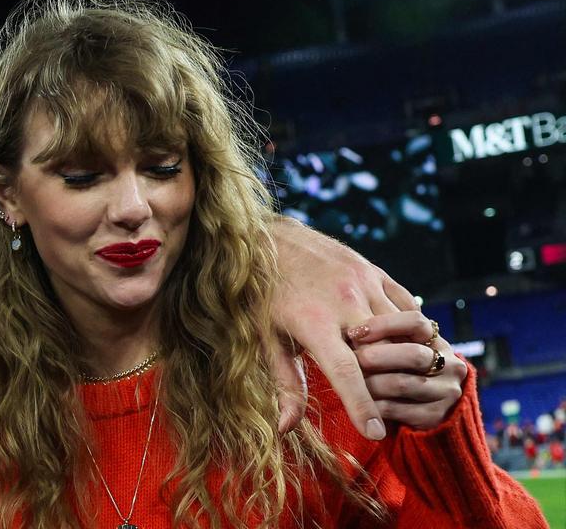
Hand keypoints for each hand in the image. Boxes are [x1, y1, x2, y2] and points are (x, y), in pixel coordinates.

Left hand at [269, 217, 415, 439]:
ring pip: (402, 329)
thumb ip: (285, 383)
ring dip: (403, 355)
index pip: (346, 373)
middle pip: (383, 353)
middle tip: (382, 400)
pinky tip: (403, 343)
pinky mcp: (375, 271)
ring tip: (395, 373)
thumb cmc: (263, 294)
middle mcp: (345, 302)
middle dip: (387, 381)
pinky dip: (408, 328)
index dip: (361, 405)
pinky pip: (405, 305)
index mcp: (314, 322)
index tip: (375, 434)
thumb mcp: (266, 338)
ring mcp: (364, 283)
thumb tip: (285, 428)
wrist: (268, 237)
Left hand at [350, 311, 466, 429]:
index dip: (386, 325)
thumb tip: (355, 324)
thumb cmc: (392, 364)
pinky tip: (356, 400)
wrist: (413, 405)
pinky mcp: (437, 416)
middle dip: (378, 357)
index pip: (416, 323)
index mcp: (436, 339)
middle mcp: (450, 363)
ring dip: (370, 382)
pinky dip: (374, 405)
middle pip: (413, 355)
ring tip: (346, 379)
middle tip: (351, 357)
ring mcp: (447, 391)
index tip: (356, 331)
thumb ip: (382, 331)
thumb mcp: (390, 341)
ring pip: (403, 383)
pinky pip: (401, 411)